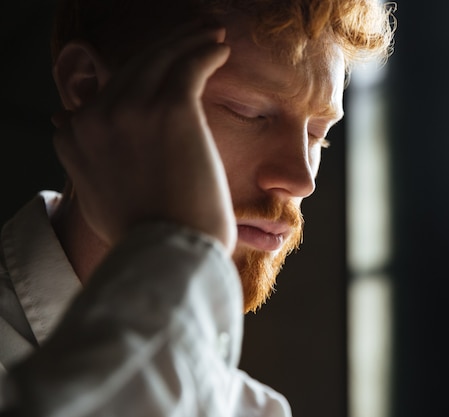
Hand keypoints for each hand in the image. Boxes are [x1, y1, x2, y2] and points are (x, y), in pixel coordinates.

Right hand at [52, 23, 236, 252]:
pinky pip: (189, 64)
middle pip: (132, 68)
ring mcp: (131, 110)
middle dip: (164, 47)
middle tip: (192, 36)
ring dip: (188, 40)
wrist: (170, 253)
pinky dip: (205, 50)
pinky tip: (220, 48)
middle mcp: (95, 117)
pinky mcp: (170, 108)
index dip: (133, 77)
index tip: (158, 70)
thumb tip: (62, 124)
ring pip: (161, 58)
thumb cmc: (145, 235)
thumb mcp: (95, 198)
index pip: (103, 93)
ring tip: (211, 36)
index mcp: (75, 138)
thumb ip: (80, 160)